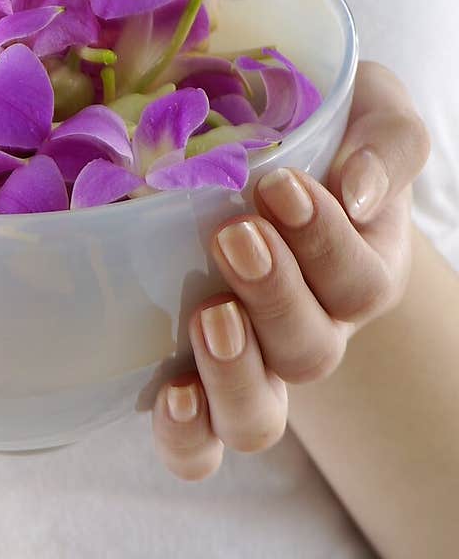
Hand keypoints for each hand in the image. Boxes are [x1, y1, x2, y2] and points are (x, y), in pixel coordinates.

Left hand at [152, 61, 430, 480]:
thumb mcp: (368, 112)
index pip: (358, 282)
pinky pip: (198, 446)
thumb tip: (358, 191)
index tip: (280, 185)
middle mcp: (309, 332)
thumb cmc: (316, 134)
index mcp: (357, 273)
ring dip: (236, 372)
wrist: (248, 157)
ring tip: (209, 314)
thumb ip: (386, 142)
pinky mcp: (190, 384)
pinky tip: (172, 394)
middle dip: (275, 295)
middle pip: (311, 351)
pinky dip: (188, 435)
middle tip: (235, 235)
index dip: (324, 243)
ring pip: (259, 416)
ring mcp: (249, 367)